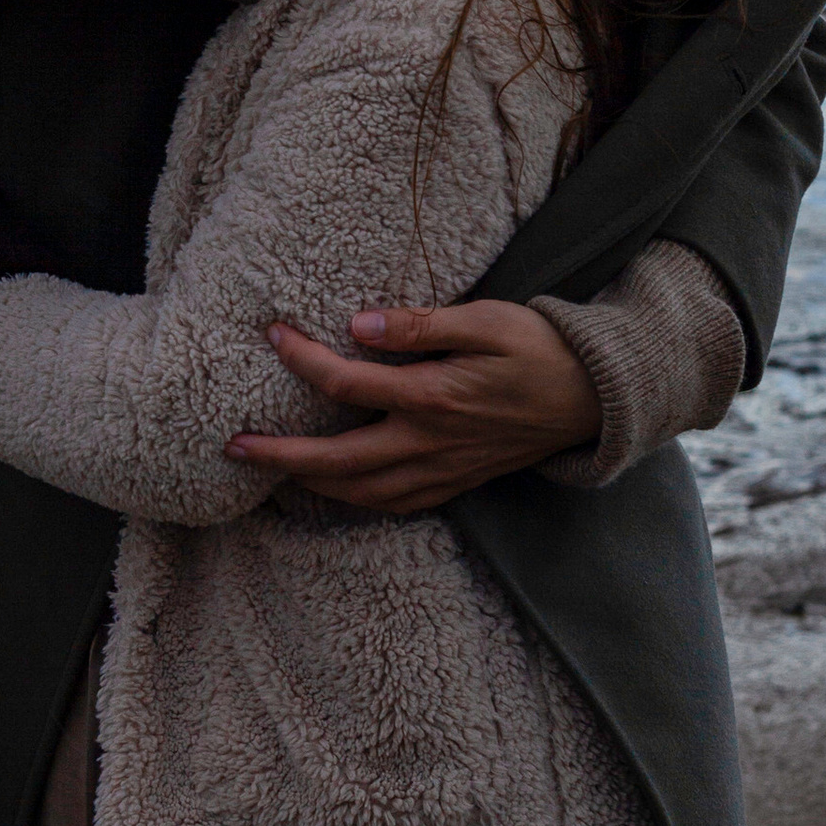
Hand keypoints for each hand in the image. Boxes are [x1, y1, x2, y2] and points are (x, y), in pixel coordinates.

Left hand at [227, 300, 600, 514]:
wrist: (593, 397)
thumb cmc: (539, 348)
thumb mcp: (486, 320)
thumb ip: (420, 325)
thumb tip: (357, 327)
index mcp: (433, 398)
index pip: (347, 384)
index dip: (302, 359)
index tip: (272, 335)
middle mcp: (429, 444)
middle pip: (338, 460)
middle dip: (281, 455)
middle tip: (233, 447)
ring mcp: (441, 471)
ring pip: (360, 493)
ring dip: (310, 485)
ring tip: (271, 471)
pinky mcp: (454, 483)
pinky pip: (393, 505)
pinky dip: (355, 502)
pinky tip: (335, 491)